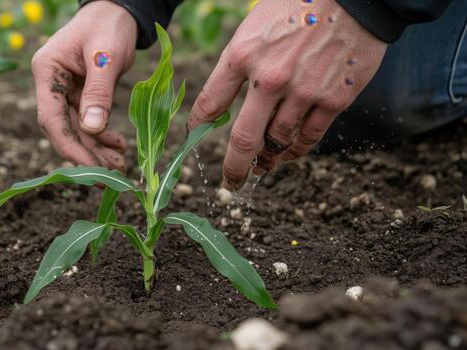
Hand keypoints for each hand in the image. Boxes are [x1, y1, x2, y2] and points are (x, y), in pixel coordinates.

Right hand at [32, 1, 137, 171]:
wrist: (117, 12)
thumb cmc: (109, 26)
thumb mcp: (106, 57)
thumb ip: (98, 93)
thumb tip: (92, 130)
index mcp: (47, 71)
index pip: (51, 118)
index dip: (68, 145)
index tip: (89, 167)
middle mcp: (51, 83)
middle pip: (64, 128)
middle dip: (86, 152)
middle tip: (112, 173)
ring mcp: (64, 90)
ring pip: (78, 128)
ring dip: (97, 148)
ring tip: (120, 163)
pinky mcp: (80, 94)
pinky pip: (89, 121)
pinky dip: (103, 135)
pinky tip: (118, 145)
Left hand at [187, 0, 387, 189]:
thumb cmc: (297, 8)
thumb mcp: (253, 28)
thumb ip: (236, 65)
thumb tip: (222, 105)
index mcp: (243, 55)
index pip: (210, 103)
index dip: (197, 127)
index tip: (195, 138)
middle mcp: (271, 77)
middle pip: (244, 140)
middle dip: (233, 168)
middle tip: (230, 183)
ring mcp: (304, 91)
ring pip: (278, 142)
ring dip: (267, 159)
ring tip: (262, 166)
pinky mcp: (334, 99)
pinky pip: (309, 137)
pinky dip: (296, 150)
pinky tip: (289, 153)